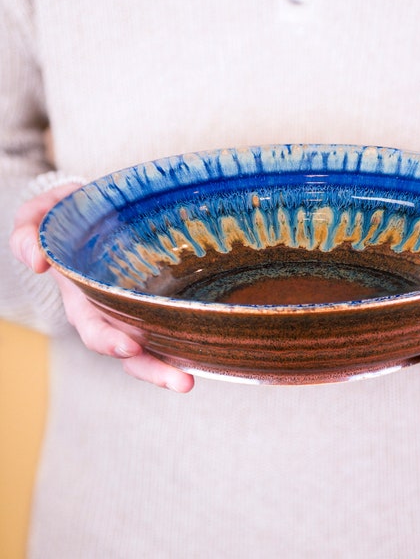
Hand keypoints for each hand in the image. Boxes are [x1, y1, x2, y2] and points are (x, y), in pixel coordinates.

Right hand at [10, 184, 194, 391]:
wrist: (100, 211)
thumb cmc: (70, 216)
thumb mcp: (44, 216)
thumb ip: (30, 232)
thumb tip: (37, 261)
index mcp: (85, 300)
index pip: (96, 328)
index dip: (110, 340)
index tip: (129, 345)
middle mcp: (114, 314)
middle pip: (132, 352)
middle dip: (154, 370)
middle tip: (183, 382)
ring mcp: (140, 311)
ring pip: (157, 347)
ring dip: (174, 366)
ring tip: (195, 380)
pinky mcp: (163, 302)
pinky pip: (177, 325)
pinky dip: (192, 340)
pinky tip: (216, 348)